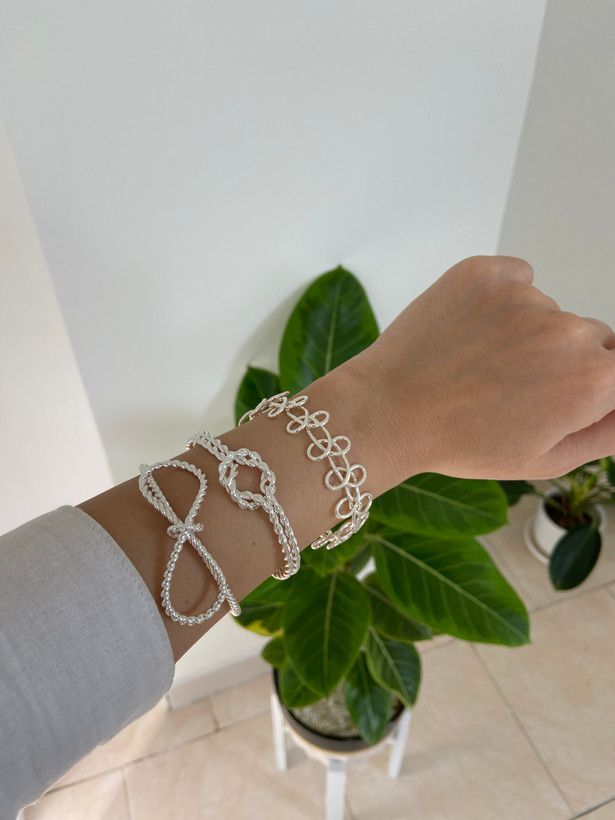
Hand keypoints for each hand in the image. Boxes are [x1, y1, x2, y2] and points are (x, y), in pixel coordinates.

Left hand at [346, 255, 614, 484]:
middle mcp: (566, 330)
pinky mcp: (485, 273)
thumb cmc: (460, 442)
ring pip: (547, 311)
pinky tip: (472, 334)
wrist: (388, 412)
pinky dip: (501, 301)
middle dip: (565, 361)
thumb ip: (607, 432)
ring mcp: (523, 296)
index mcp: (591, 380)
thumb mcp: (544, 459)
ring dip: (527, 332)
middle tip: (514, 387)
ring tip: (480, 365)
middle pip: (591, 337)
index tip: (562, 395)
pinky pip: (516, 278)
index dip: (594, 387)